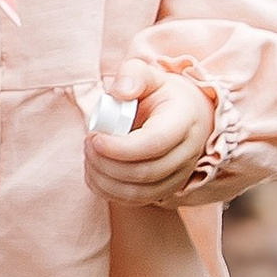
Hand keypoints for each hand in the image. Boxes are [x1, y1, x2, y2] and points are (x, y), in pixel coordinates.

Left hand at [84, 65, 213, 205]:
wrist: (185, 115)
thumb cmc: (161, 94)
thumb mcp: (149, 76)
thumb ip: (133, 75)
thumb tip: (120, 92)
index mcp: (184, 120)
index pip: (153, 143)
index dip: (118, 147)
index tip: (94, 137)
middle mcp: (188, 152)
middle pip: (144, 173)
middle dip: (106, 163)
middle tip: (88, 144)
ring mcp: (180, 175)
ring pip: (139, 193)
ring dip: (105, 179)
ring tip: (89, 156)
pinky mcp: (167, 189)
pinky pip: (136, 201)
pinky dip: (109, 191)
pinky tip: (95, 172)